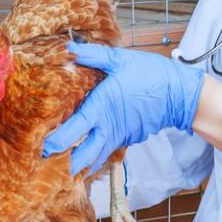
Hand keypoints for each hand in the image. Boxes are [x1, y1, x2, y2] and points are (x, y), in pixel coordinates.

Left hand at [41, 42, 205, 174]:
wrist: (180, 94)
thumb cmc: (151, 75)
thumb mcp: (120, 60)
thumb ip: (94, 56)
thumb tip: (71, 49)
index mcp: (101, 108)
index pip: (73, 131)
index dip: (56, 142)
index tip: (41, 149)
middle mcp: (108, 127)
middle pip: (83, 156)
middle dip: (65, 166)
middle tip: (47, 169)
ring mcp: (120, 136)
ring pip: (96, 159)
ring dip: (80, 166)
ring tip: (63, 173)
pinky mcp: (129, 138)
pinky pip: (108, 152)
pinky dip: (96, 157)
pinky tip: (87, 156)